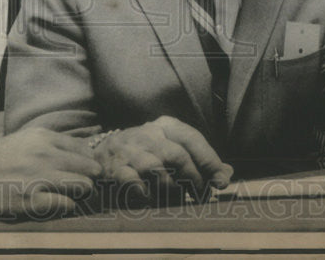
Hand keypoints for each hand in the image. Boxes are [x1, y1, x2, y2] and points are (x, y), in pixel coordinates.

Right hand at [0, 127, 101, 220]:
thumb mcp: (20, 143)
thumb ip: (47, 146)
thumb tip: (79, 155)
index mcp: (42, 136)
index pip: (85, 148)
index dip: (88, 163)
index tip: (84, 173)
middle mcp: (44, 152)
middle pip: (89, 167)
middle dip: (88, 179)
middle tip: (79, 188)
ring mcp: (38, 176)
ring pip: (84, 185)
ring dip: (79, 194)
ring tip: (67, 197)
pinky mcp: (30, 200)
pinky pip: (67, 205)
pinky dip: (64, 207)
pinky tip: (50, 206)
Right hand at [92, 116, 232, 204]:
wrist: (97, 157)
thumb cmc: (143, 156)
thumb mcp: (170, 149)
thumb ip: (199, 160)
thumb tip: (227, 174)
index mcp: (162, 126)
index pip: (191, 138)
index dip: (209, 160)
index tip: (220, 182)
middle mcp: (146, 135)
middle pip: (177, 155)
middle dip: (193, 179)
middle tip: (200, 196)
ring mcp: (128, 152)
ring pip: (157, 170)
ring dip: (170, 189)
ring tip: (175, 198)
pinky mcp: (113, 170)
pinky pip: (132, 183)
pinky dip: (144, 193)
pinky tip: (149, 199)